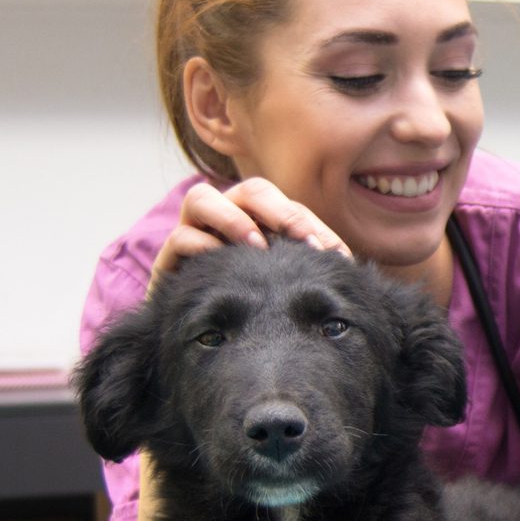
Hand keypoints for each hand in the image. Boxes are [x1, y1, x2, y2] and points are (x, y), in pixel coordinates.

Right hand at [149, 178, 351, 294]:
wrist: (201, 330)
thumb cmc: (251, 304)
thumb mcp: (283, 283)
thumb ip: (309, 268)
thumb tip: (349, 267)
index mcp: (258, 219)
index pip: (290, 208)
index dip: (313, 227)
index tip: (334, 256)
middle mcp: (226, 216)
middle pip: (251, 191)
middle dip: (278, 212)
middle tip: (302, 242)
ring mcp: (194, 232)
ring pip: (202, 198)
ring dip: (233, 219)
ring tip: (256, 246)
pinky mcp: (169, 258)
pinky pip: (180, 238)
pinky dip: (201, 245)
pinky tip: (221, 264)